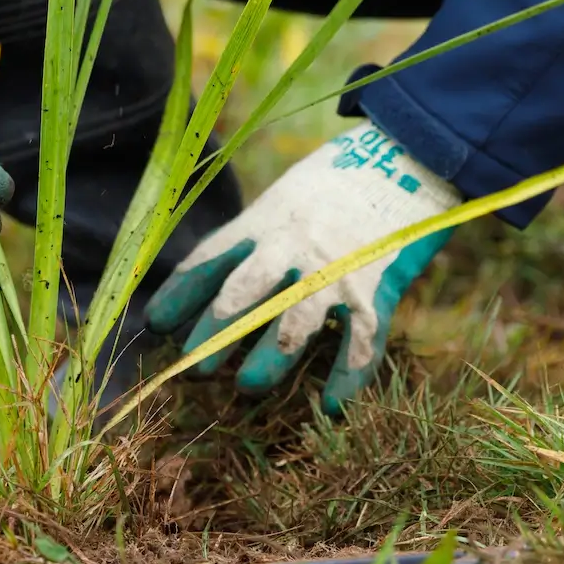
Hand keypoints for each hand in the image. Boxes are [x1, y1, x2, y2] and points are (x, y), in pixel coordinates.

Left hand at [145, 121, 458, 414]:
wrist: (406, 156)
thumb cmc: (338, 180)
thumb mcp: (285, 196)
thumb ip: (256, 235)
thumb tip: (218, 271)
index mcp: (265, 221)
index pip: (210, 260)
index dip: (181, 294)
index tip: (156, 323)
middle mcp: (293, 247)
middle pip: (243, 294)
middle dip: (214, 333)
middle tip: (192, 366)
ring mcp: (335, 270)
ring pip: (296, 324)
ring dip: (270, 359)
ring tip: (247, 386)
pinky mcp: (375, 290)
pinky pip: (360, 342)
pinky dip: (348, 377)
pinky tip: (333, 406)